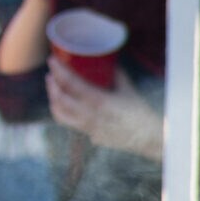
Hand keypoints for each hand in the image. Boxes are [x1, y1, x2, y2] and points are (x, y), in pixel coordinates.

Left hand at [48, 61, 163, 157]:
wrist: (149, 139)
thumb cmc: (142, 114)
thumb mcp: (130, 90)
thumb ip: (117, 75)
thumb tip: (108, 61)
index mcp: (101, 102)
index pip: (72, 85)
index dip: (59, 71)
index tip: (52, 61)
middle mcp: (91, 116)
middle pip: (61, 100)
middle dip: (52, 86)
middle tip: (50, 75)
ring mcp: (89, 128)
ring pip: (61, 115)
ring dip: (54, 101)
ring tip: (54, 91)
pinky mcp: (91, 135)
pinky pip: (70, 123)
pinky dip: (63, 112)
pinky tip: (65, 106)